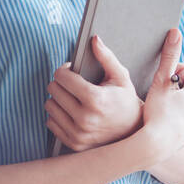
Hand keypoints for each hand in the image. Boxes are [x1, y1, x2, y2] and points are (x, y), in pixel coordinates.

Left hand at [44, 35, 141, 151]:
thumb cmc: (126, 101)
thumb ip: (106, 57)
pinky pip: (50, 122)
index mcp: (96, 99)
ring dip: (58, 99)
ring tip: (73, 98)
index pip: (62, 77)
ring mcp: (78, 133)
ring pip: (49, 106)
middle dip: (61, 82)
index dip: (65, 69)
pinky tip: (71, 112)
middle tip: (72, 83)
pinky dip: (58, 115)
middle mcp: (85, 118)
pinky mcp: (73, 143)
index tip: (71, 70)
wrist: (134, 132)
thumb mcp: (121, 77)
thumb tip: (94, 39)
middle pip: (53, 89)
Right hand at [138, 28, 183, 162]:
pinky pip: (177, 119)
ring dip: (169, 102)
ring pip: (180, 103)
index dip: (168, 72)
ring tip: (156, 109)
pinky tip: (157, 122)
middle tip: (155, 94)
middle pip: (183, 87)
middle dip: (169, 87)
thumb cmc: (158, 112)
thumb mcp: (161, 81)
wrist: (156, 146)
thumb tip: (176, 32)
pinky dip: (168, 117)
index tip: (158, 81)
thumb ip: (168, 57)